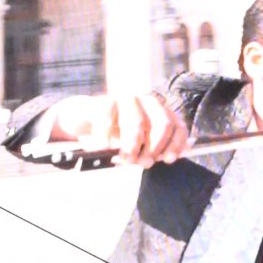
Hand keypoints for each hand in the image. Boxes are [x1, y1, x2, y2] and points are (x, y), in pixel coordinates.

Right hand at [49, 93, 189, 165]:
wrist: (86, 118)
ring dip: (132, 146)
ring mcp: (126, 99)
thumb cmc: (115, 133)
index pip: (176, 126)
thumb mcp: (139, 143)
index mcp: (159, 112)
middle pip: (161, 124)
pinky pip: (108, 120)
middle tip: (144, 163)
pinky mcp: (104, 101)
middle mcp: (146, 102)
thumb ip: (156, 147)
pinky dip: (106, 137)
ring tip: (126, 159)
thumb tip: (177, 154)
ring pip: (136, 122)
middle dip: (154, 147)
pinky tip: (103, 147)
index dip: (176, 144)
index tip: (168, 160)